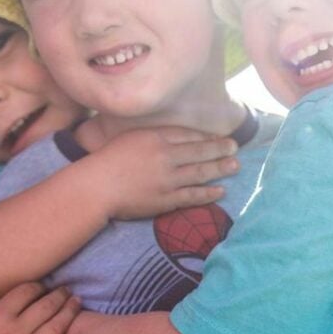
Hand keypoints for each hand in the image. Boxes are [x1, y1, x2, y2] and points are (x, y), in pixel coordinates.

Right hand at [0, 282, 81, 333]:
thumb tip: (23, 292)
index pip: (28, 291)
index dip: (40, 286)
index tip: (45, 287)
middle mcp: (11, 333)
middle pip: (46, 306)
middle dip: (60, 295)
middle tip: (67, 291)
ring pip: (56, 328)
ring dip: (70, 312)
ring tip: (76, 303)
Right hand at [90, 127, 239, 219]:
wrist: (97, 186)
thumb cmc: (108, 160)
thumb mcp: (131, 138)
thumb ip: (153, 137)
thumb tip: (174, 140)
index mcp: (155, 137)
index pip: (188, 134)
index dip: (206, 136)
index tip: (219, 136)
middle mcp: (165, 156)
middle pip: (199, 150)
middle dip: (220, 149)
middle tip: (235, 148)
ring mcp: (167, 179)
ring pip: (200, 172)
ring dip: (220, 168)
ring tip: (235, 166)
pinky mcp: (166, 199)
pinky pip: (192, 196)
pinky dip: (208, 193)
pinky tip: (221, 191)